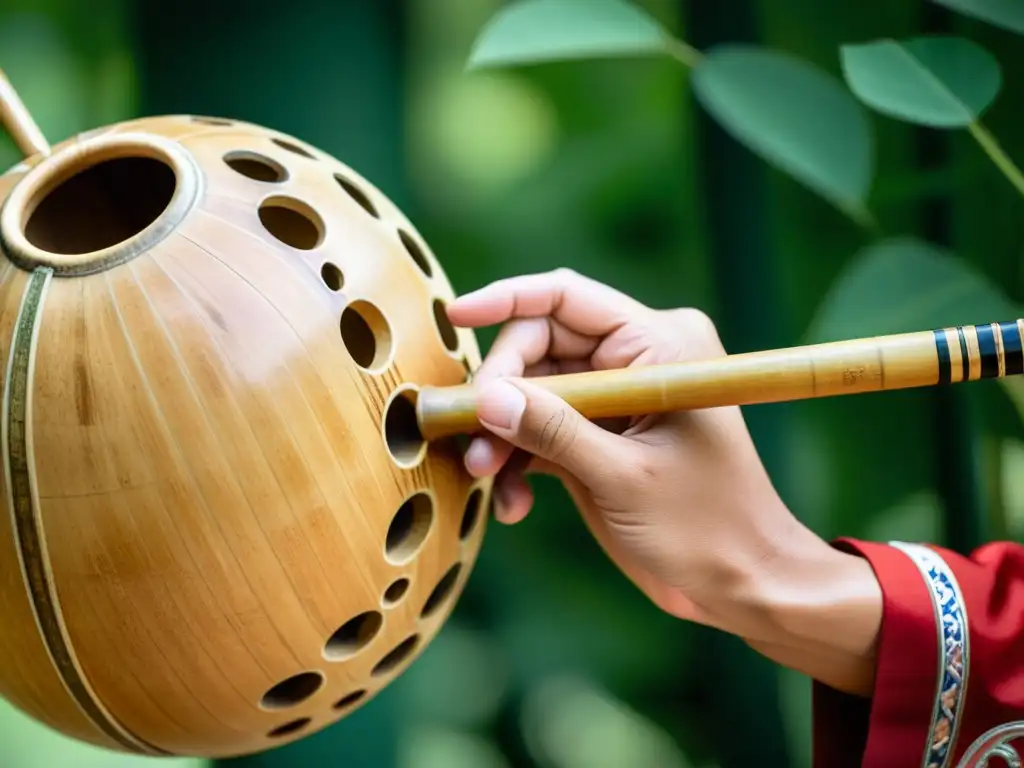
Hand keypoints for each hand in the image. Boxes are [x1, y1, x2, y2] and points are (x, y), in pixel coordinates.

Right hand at [447, 269, 882, 694]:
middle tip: (471, 436)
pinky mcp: (599, 436)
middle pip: (539, 346)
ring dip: (502, 433)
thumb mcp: (624, 478)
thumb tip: (486, 398)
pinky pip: (541, 431)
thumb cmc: (704, 526)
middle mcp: (634, 360)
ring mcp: (614, 400)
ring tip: (484, 475)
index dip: (508, 300)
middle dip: (500, 390)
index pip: (569, 300)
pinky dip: (519, 461)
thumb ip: (553, 432)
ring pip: (531, 393)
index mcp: (658, 344)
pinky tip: (513, 502)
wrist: (740, 581)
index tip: (456, 315)